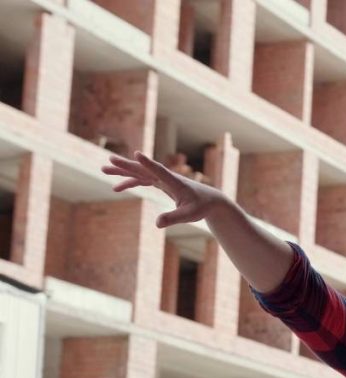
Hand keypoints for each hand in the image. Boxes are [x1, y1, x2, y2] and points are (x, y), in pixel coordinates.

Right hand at [103, 151, 226, 227]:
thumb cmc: (201, 207)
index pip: (160, 171)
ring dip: (123, 172)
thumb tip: (157, 224)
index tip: (136, 154)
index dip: (148, 163)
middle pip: (144, 169)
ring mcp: (164, 180)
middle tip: (109, 160)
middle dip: (126, 165)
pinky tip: (117, 188)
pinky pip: (143, 181)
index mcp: (175, 183)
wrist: (209, 201)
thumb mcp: (189, 215)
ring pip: (140, 173)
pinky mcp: (162, 184)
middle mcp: (168, 178)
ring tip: (104, 170)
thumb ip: (173, 218)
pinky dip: (130, 183)